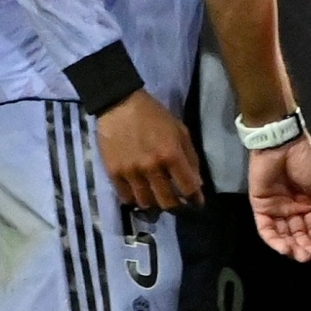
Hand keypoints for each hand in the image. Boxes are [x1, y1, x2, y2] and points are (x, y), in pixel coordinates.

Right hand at [97, 89, 203, 210]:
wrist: (119, 104)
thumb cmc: (154, 115)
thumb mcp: (180, 130)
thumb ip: (190, 157)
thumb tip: (197, 183)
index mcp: (171, 154)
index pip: (188, 188)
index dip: (195, 199)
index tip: (196, 202)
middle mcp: (152, 167)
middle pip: (167, 202)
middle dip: (176, 206)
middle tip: (177, 202)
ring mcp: (131, 172)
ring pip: (146, 203)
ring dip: (155, 204)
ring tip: (157, 199)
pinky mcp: (113, 173)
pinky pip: (126, 198)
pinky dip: (134, 199)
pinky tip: (139, 193)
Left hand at [248, 133, 310, 260]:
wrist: (282, 144)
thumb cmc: (306, 162)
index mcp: (310, 204)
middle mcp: (294, 210)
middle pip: (299, 235)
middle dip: (306, 247)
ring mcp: (276, 210)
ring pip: (284, 236)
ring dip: (292, 247)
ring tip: (301, 256)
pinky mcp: (260, 208)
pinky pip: (267, 229)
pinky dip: (275, 241)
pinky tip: (285, 248)